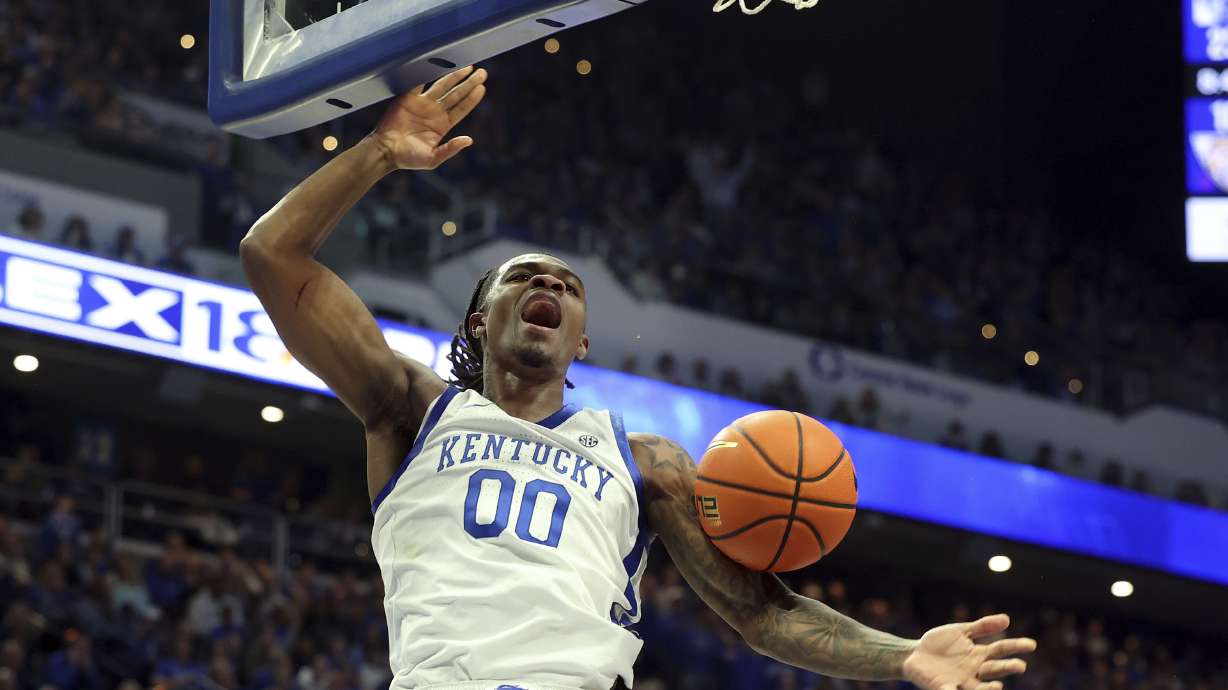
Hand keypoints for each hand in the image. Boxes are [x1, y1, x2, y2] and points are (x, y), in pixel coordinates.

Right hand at [371, 66, 487, 170]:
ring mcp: (422, 103)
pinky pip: (420, 83)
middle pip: (456, 94)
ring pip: (442, 86)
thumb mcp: (432, 159)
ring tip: (467, 66)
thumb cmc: (408, 158)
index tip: (482, 88)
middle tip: (482, 73)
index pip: (462, 108)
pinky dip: (428, 73)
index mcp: (443, 125)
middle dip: (469, 83)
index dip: (472, 98)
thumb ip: (450, 149)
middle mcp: (435, 112)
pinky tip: (439, 64)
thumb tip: (469, 140)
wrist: (385, 151)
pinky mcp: (408, 98)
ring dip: (454, 76)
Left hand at [901, 614, 1036, 689]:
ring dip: (988, 689)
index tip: (1032, 644)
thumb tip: (1007, 619)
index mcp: (979, 655)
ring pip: (979, 687)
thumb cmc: (939, 644)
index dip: (1016, 647)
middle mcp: (974, 670)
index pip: (1001, 650)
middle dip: (1007, 668)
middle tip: (1020, 666)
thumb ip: (982, 627)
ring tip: (997, 687)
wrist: (914, 654)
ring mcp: (961, 680)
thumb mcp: (960, 631)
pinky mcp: (944, 687)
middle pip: (994, 669)